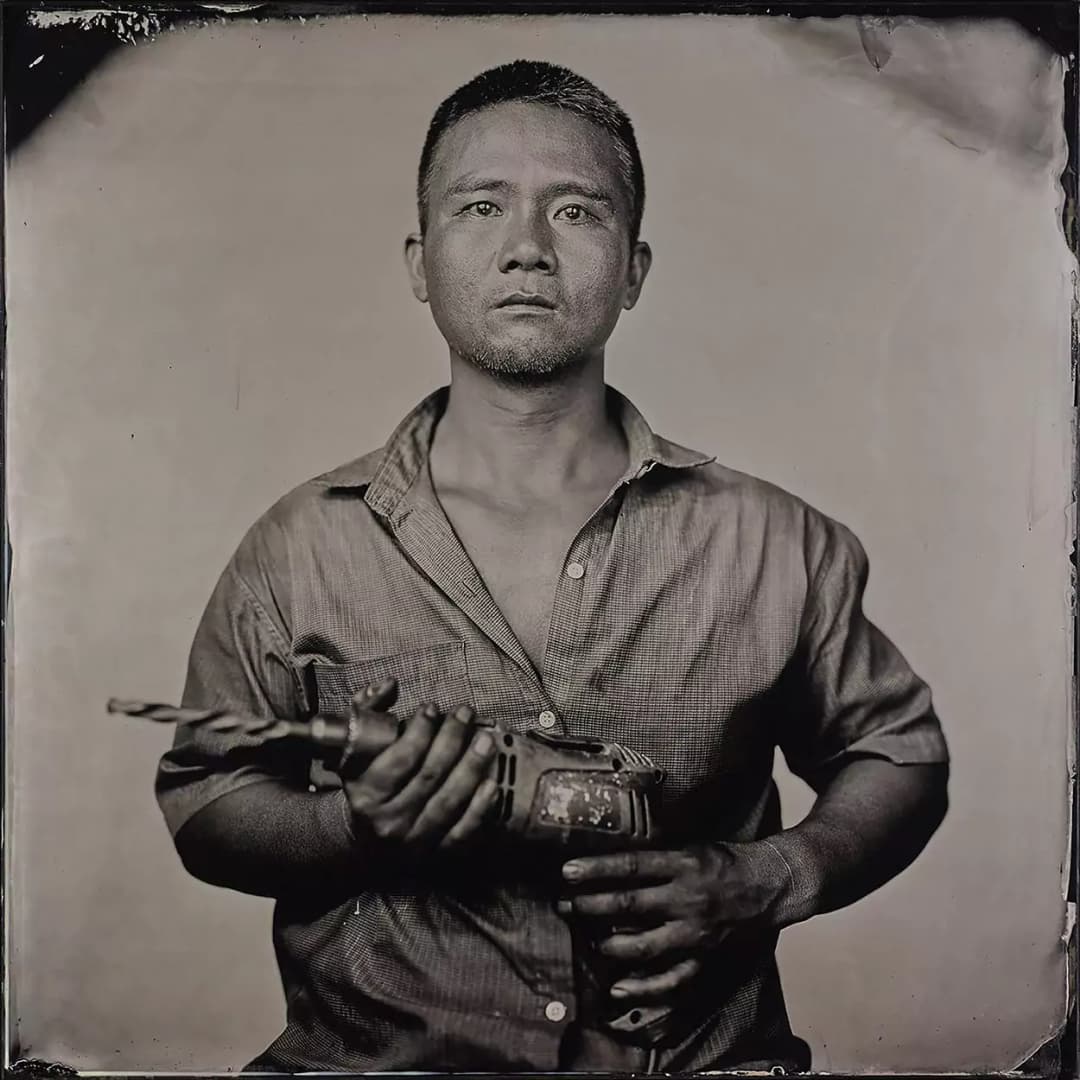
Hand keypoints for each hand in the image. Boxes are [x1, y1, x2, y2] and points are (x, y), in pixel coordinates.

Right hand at [339, 679, 497, 851]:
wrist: (366, 840)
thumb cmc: (366, 783)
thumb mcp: (356, 747)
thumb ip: (368, 710)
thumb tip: (389, 685)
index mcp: (365, 795)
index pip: (399, 760)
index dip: (419, 731)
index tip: (432, 708)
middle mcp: (388, 821)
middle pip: (429, 776)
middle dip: (452, 739)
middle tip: (466, 713)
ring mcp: (414, 841)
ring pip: (449, 801)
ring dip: (472, 767)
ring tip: (485, 739)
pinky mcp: (436, 854)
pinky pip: (463, 831)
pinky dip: (480, 808)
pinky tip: (492, 783)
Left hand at [559, 844, 787, 1005]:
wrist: (767, 885)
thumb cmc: (722, 861)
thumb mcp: (689, 846)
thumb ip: (655, 857)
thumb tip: (611, 862)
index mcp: (682, 864)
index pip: (631, 866)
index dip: (597, 869)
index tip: (567, 871)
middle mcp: (686, 898)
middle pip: (631, 904)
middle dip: (591, 906)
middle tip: (564, 905)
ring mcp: (694, 932)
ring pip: (645, 944)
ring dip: (610, 945)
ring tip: (587, 940)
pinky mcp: (703, 955)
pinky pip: (671, 979)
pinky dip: (643, 987)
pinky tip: (618, 988)